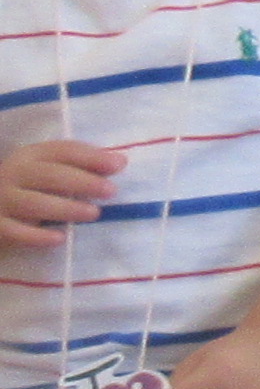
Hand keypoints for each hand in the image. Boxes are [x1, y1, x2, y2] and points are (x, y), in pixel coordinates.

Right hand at [0, 137, 122, 248]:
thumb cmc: (28, 187)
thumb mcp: (47, 169)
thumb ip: (80, 164)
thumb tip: (119, 162)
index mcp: (30, 156)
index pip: (62, 151)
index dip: (91, 157)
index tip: (118, 166)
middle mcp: (13, 173)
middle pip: (49, 175)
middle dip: (82, 182)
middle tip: (110, 191)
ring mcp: (1, 200)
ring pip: (34, 203)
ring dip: (66, 208)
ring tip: (94, 213)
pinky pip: (15, 231)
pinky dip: (37, 236)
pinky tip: (60, 238)